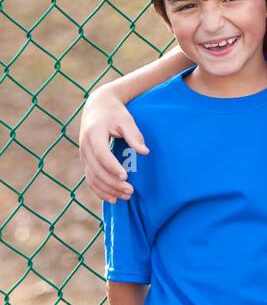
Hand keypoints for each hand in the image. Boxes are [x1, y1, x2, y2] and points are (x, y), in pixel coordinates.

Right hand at [79, 87, 147, 202]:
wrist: (98, 106)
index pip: (102, 154)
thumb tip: (145, 152)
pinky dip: (100, 191)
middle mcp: (85, 146)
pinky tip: (113, 198)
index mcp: (94, 133)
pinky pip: (90, 179)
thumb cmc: (114, 113)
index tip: (126, 176)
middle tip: (130, 190)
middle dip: (113, 183)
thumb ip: (134, 135)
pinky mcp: (86, 161)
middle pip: (96, 170)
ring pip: (92, 178)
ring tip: (126, 196)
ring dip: (108, 190)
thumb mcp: (126, 119)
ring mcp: (83, 155)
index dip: (112, 167)